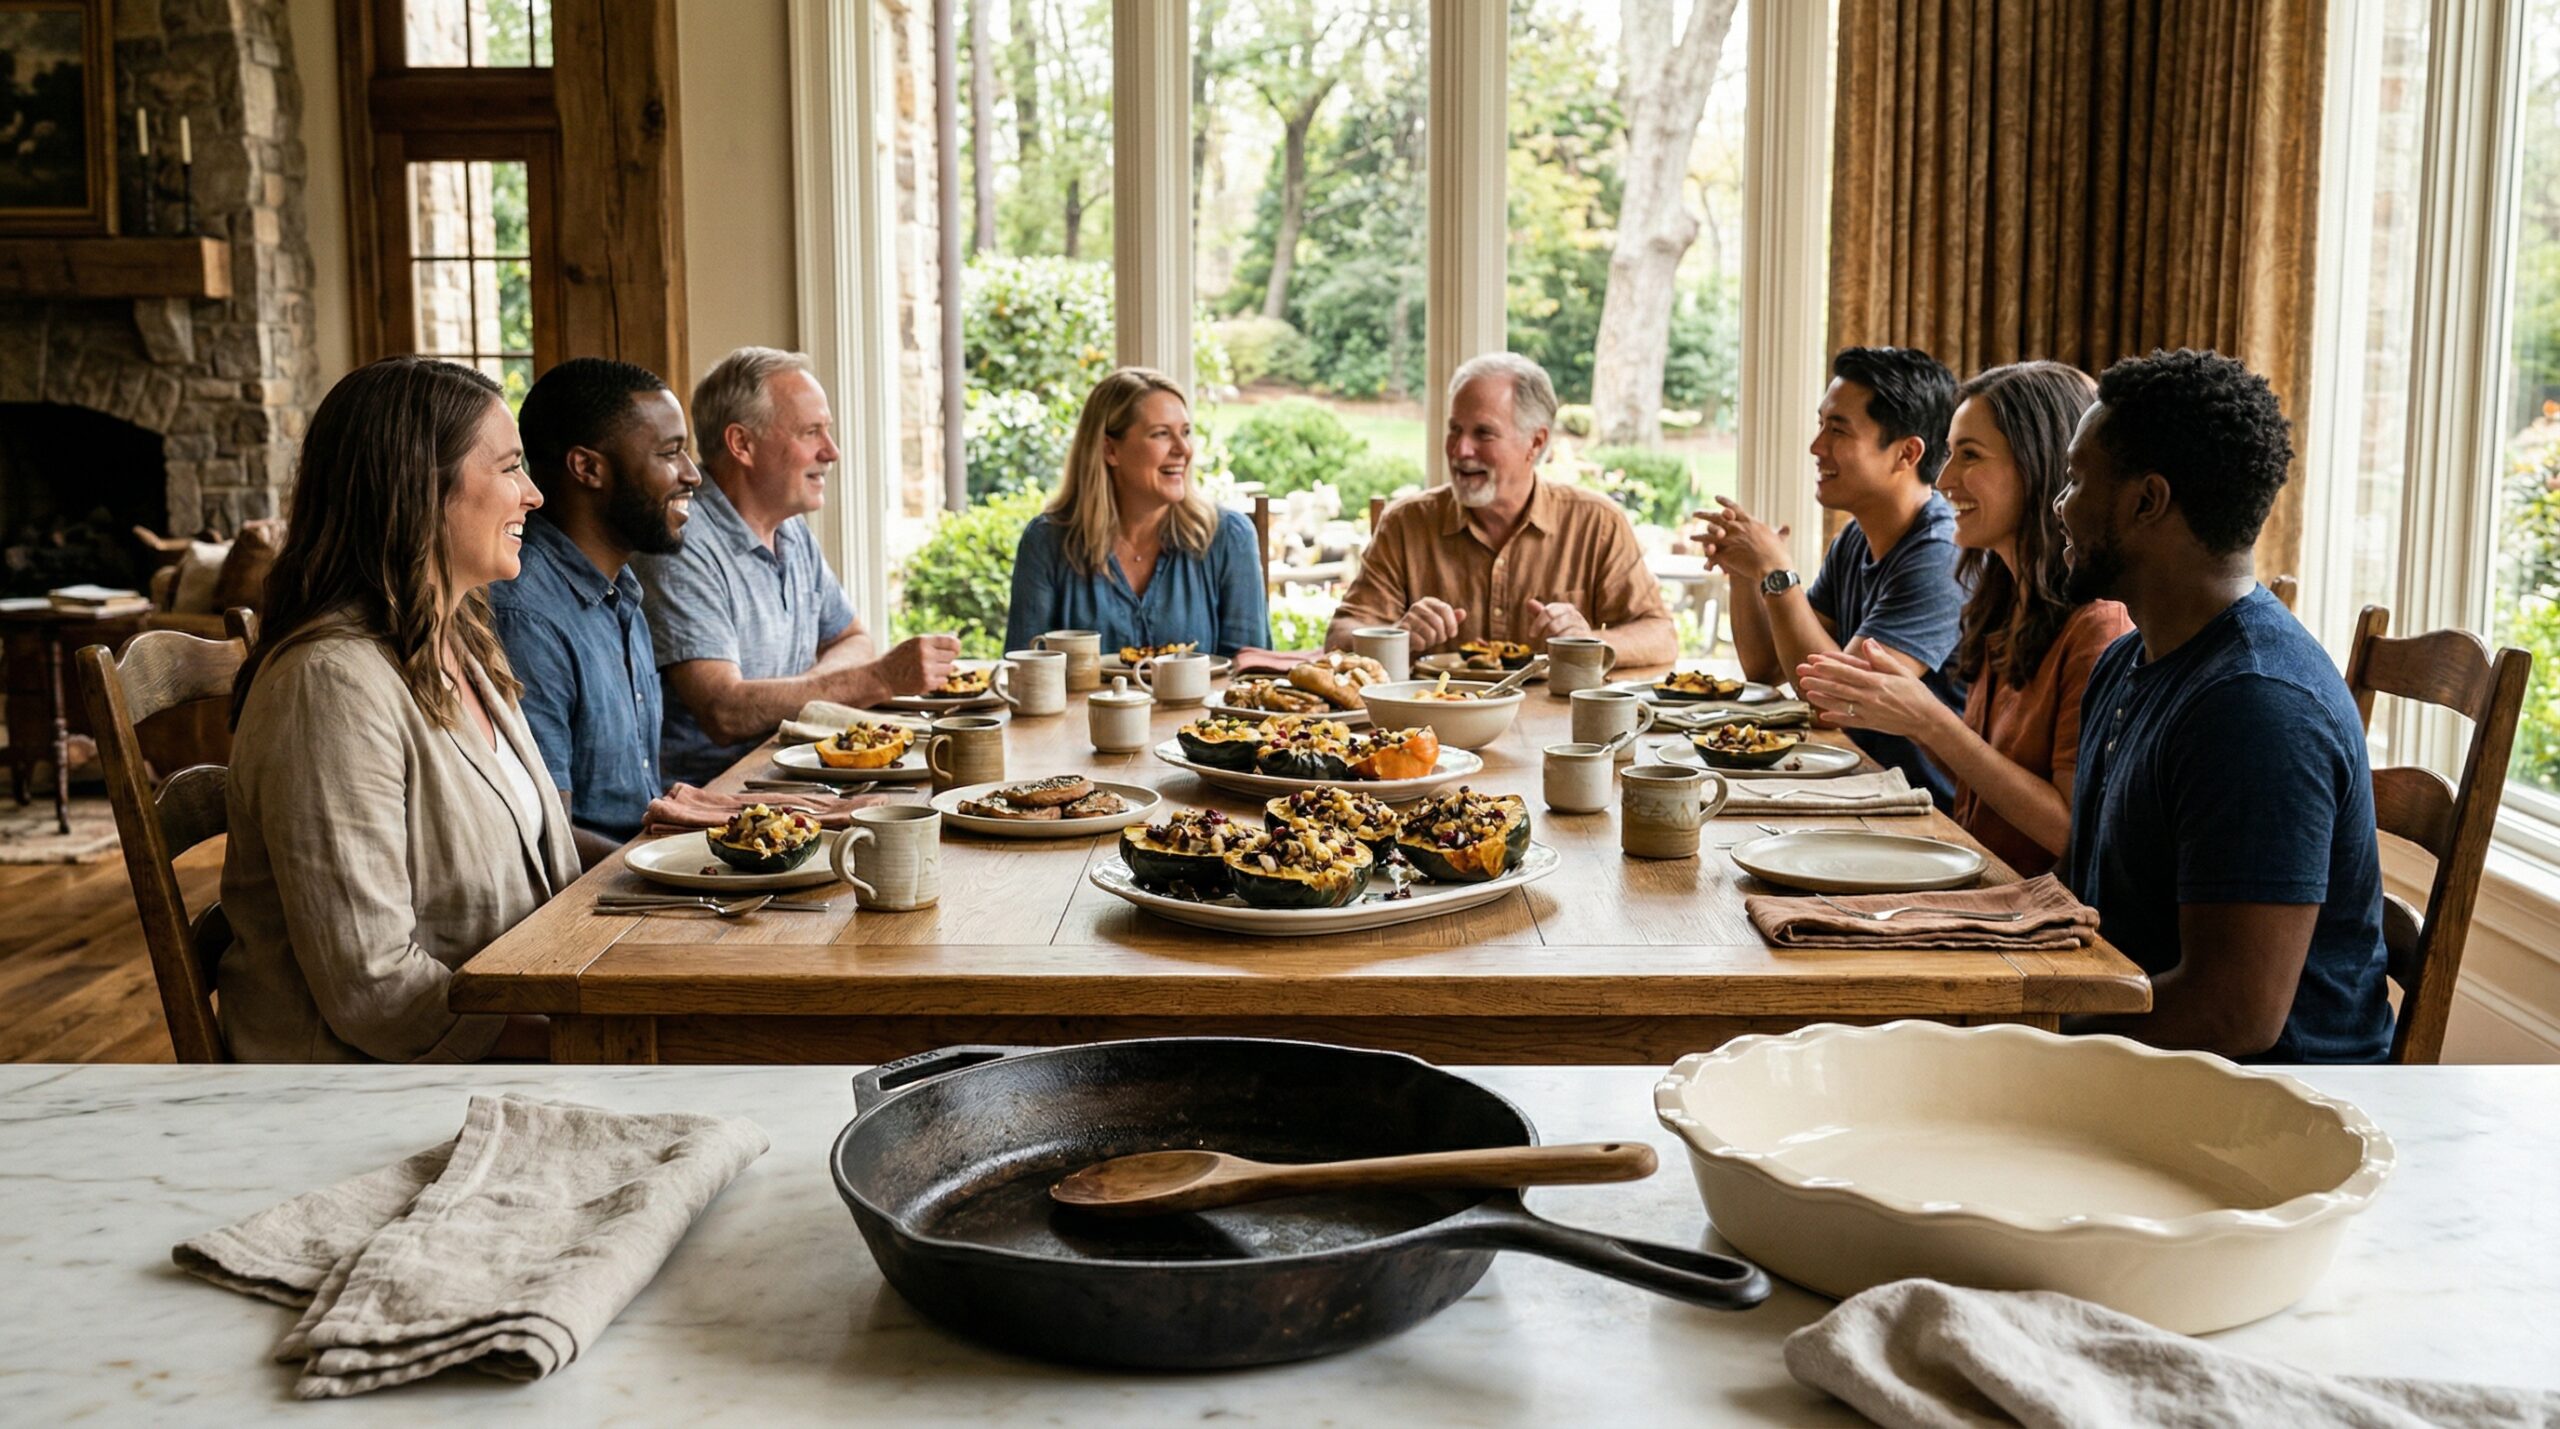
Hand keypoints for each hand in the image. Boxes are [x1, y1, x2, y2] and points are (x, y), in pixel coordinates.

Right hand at [876, 634, 961, 693]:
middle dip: (946, 658)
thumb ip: (932, 642)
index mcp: (922, 641)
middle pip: (952, 656)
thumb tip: (955, 643)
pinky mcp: (927, 684)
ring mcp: (927, 670)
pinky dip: (937, 679)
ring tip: (927, 668)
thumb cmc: (899, 658)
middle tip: (934, 660)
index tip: (955, 649)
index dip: (955, 646)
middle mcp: (926, 655)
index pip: (951, 642)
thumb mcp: (912, 644)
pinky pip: (943, 680)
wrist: (883, 676)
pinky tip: (924, 676)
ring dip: (942, 669)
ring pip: (949, 669)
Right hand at [1398, 597, 1467, 649]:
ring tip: (1426, 641)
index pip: (1445, 608)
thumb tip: (1463, 613)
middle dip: (1441, 636)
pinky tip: (1418, 644)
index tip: (1452, 634)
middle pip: (1439, 622)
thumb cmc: (1423, 631)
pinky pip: (1420, 641)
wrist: (1400, 637)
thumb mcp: (1439, 624)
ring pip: (1430, 633)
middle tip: (1437, 640)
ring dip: (1431, 642)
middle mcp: (1418, 606)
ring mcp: (1408, 617)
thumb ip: (1451, 618)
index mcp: (1428, 602)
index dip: (1452, 623)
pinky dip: (1422, 646)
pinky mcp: (1402, 629)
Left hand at [1524, 599, 1591, 641]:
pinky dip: (1564, 643)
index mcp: (1565, 608)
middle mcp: (1574, 615)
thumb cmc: (1565, 631)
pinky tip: (1562, 646)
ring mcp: (1581, 626)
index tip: (1532, 635)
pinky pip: (1571, 640)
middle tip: (1544, 640)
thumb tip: (1529, 602)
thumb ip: (1540, 613)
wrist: (1585, 644)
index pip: (1548, 611)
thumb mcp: (1551, 622)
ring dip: (1554, 639)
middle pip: (1554, 623)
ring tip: (1555, 643)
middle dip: (1546, 633)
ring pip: (1562, 632)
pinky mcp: (1586, 637)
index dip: (1538, 623)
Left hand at [1691, 497, 1791, 586]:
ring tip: (1691, 534)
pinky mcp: (1726, 553)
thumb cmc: (1779, 556)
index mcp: (1751, 523)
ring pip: (1711, 533)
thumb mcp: (1780, 540)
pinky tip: (1695, 547)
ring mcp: (1731, 540)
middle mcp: (1739, 528)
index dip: (1724, 503)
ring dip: (1700, 533)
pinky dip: (1702, 547)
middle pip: (1718, 518)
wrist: (1773, 568)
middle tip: (1695, 513)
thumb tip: (1787, 527)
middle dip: (1705, 515)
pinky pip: (1710, 549)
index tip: (1716, 498)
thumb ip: (1781, 533)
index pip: (1735, 508)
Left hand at [1793, 638, 1944, 738]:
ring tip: (1806, 691)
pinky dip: (1836, 718)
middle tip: (1801, 674)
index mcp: (1877, 682)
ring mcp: (1868, 712)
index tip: (1814, 660)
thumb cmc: (1916, 694)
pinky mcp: (1870, 724)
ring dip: (1821, 698)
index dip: (1829, 666)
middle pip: (1838, 687)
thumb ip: (1882, 659)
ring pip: (1840, 704)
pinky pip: (1849, 721)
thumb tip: (1868, 643)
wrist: (1927, 720)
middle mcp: (1870, 698)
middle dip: (1818, 680)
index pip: (1848, 672)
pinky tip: (1822, 715)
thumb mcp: (1902, 672)